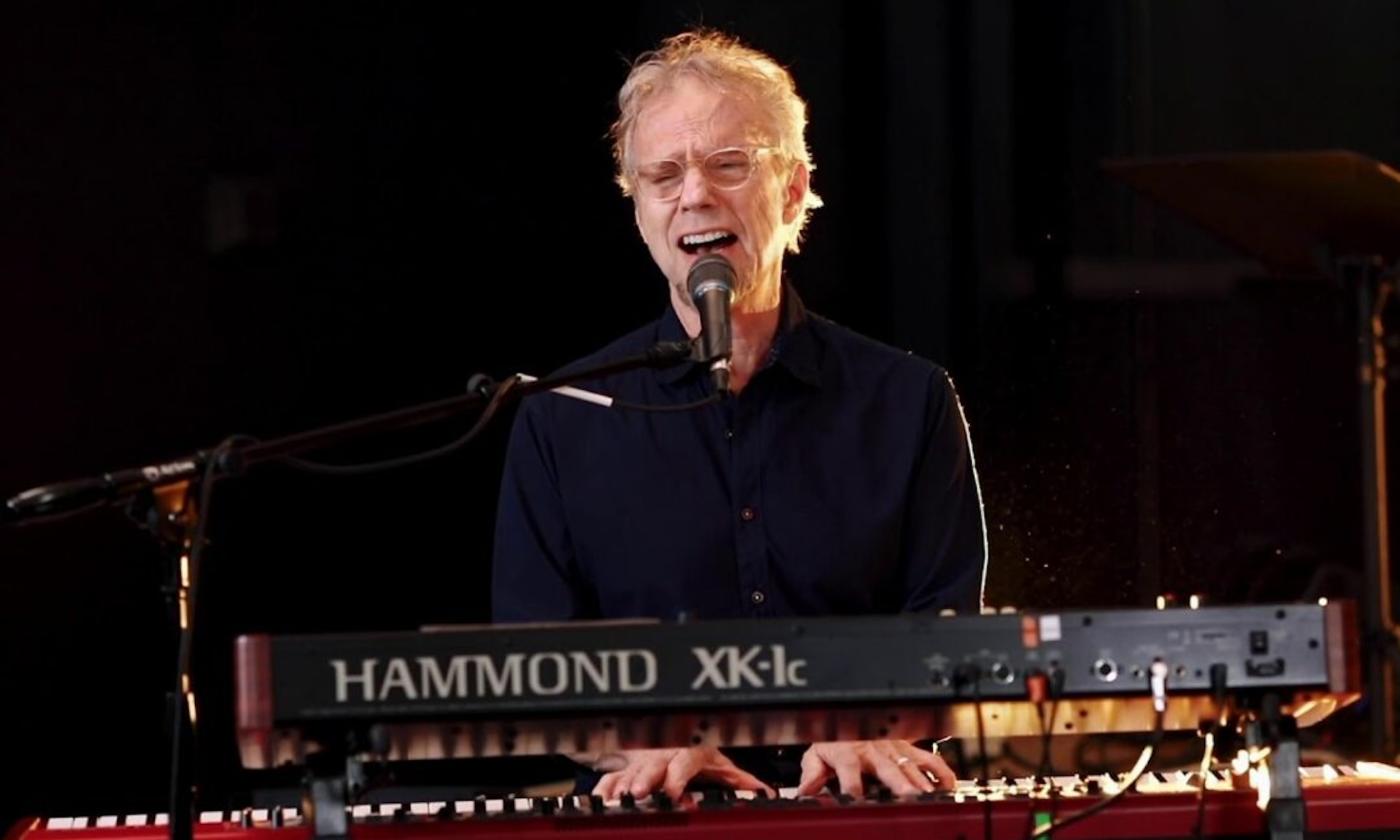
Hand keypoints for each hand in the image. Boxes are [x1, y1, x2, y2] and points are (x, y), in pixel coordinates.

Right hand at [591, 747, 776, 800]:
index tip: (676, 796)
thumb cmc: (696, 747)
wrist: (671, 728)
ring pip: (629, 771)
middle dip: (645, 781)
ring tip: (615, 799)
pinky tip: (600, 797)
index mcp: (686, 753)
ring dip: (622, 786)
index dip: (678, 781)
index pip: (682, 764)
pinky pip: (612, 775)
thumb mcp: (721, 761)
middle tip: (639, 794)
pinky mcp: (627, 767)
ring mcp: (642, 761)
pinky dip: (605, 785)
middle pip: (651, 768)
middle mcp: (662, 756)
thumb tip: (765, 791)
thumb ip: (740, 778)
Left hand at [794, 740, 955, 797]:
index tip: (856, 801)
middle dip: (900, 782)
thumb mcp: (816, 753)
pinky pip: (927, 757)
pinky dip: (940, 770)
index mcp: (848, 752)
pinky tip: (948, 785)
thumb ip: (811, 774)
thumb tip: (804, 792)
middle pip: (888, 768)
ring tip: (931, 795)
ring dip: (921, 780)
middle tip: (910, 796)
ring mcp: (892, 748)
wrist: (845, 712)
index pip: (849, 773)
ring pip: (910, 764)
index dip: (851, 788)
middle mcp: (873, 749)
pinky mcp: (906, 746)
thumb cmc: (833, 737)